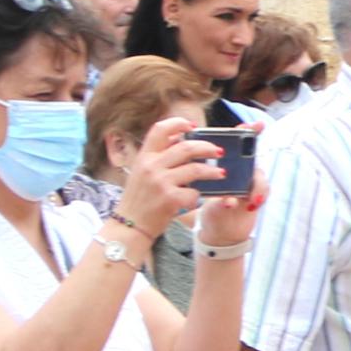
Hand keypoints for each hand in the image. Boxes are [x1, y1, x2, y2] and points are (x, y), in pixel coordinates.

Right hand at [118, 117, 221, 237]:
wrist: (128, 226)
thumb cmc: (138, 200)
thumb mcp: (141, 172)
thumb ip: (157, 157)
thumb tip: (178, 140)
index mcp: (144, 156)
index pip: (160, 129)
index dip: (178, 123)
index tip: (193, 126)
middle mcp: (151, 166)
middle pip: (186, 147)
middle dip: (207, 147)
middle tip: (219, 151)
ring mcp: (161, 182)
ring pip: (196, 169)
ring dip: (212, 171)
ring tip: (221, 174)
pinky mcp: (170, 199)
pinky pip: (194, 192)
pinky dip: (198, 196)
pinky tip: (197, 199)